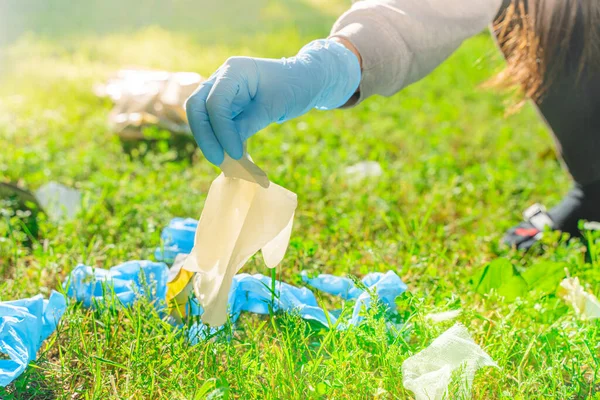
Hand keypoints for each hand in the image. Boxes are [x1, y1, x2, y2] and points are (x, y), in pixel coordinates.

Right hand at [185, 39, 360, 164]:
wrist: (305, 79)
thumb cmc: (294, 86)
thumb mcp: (274, 106)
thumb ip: (249, 124)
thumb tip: (228, 149)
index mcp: (234, 70)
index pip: (216, 101)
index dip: (222, 130)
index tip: (235, 153)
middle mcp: (221, 77)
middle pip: (196, 107)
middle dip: (205, 135)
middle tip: (218, 161)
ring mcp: (221, 90)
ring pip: (201, 116)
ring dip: (209, 139)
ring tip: (225, 162)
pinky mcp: (226, 105)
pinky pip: (214, 123)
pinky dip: (219, 139)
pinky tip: (230, 157)